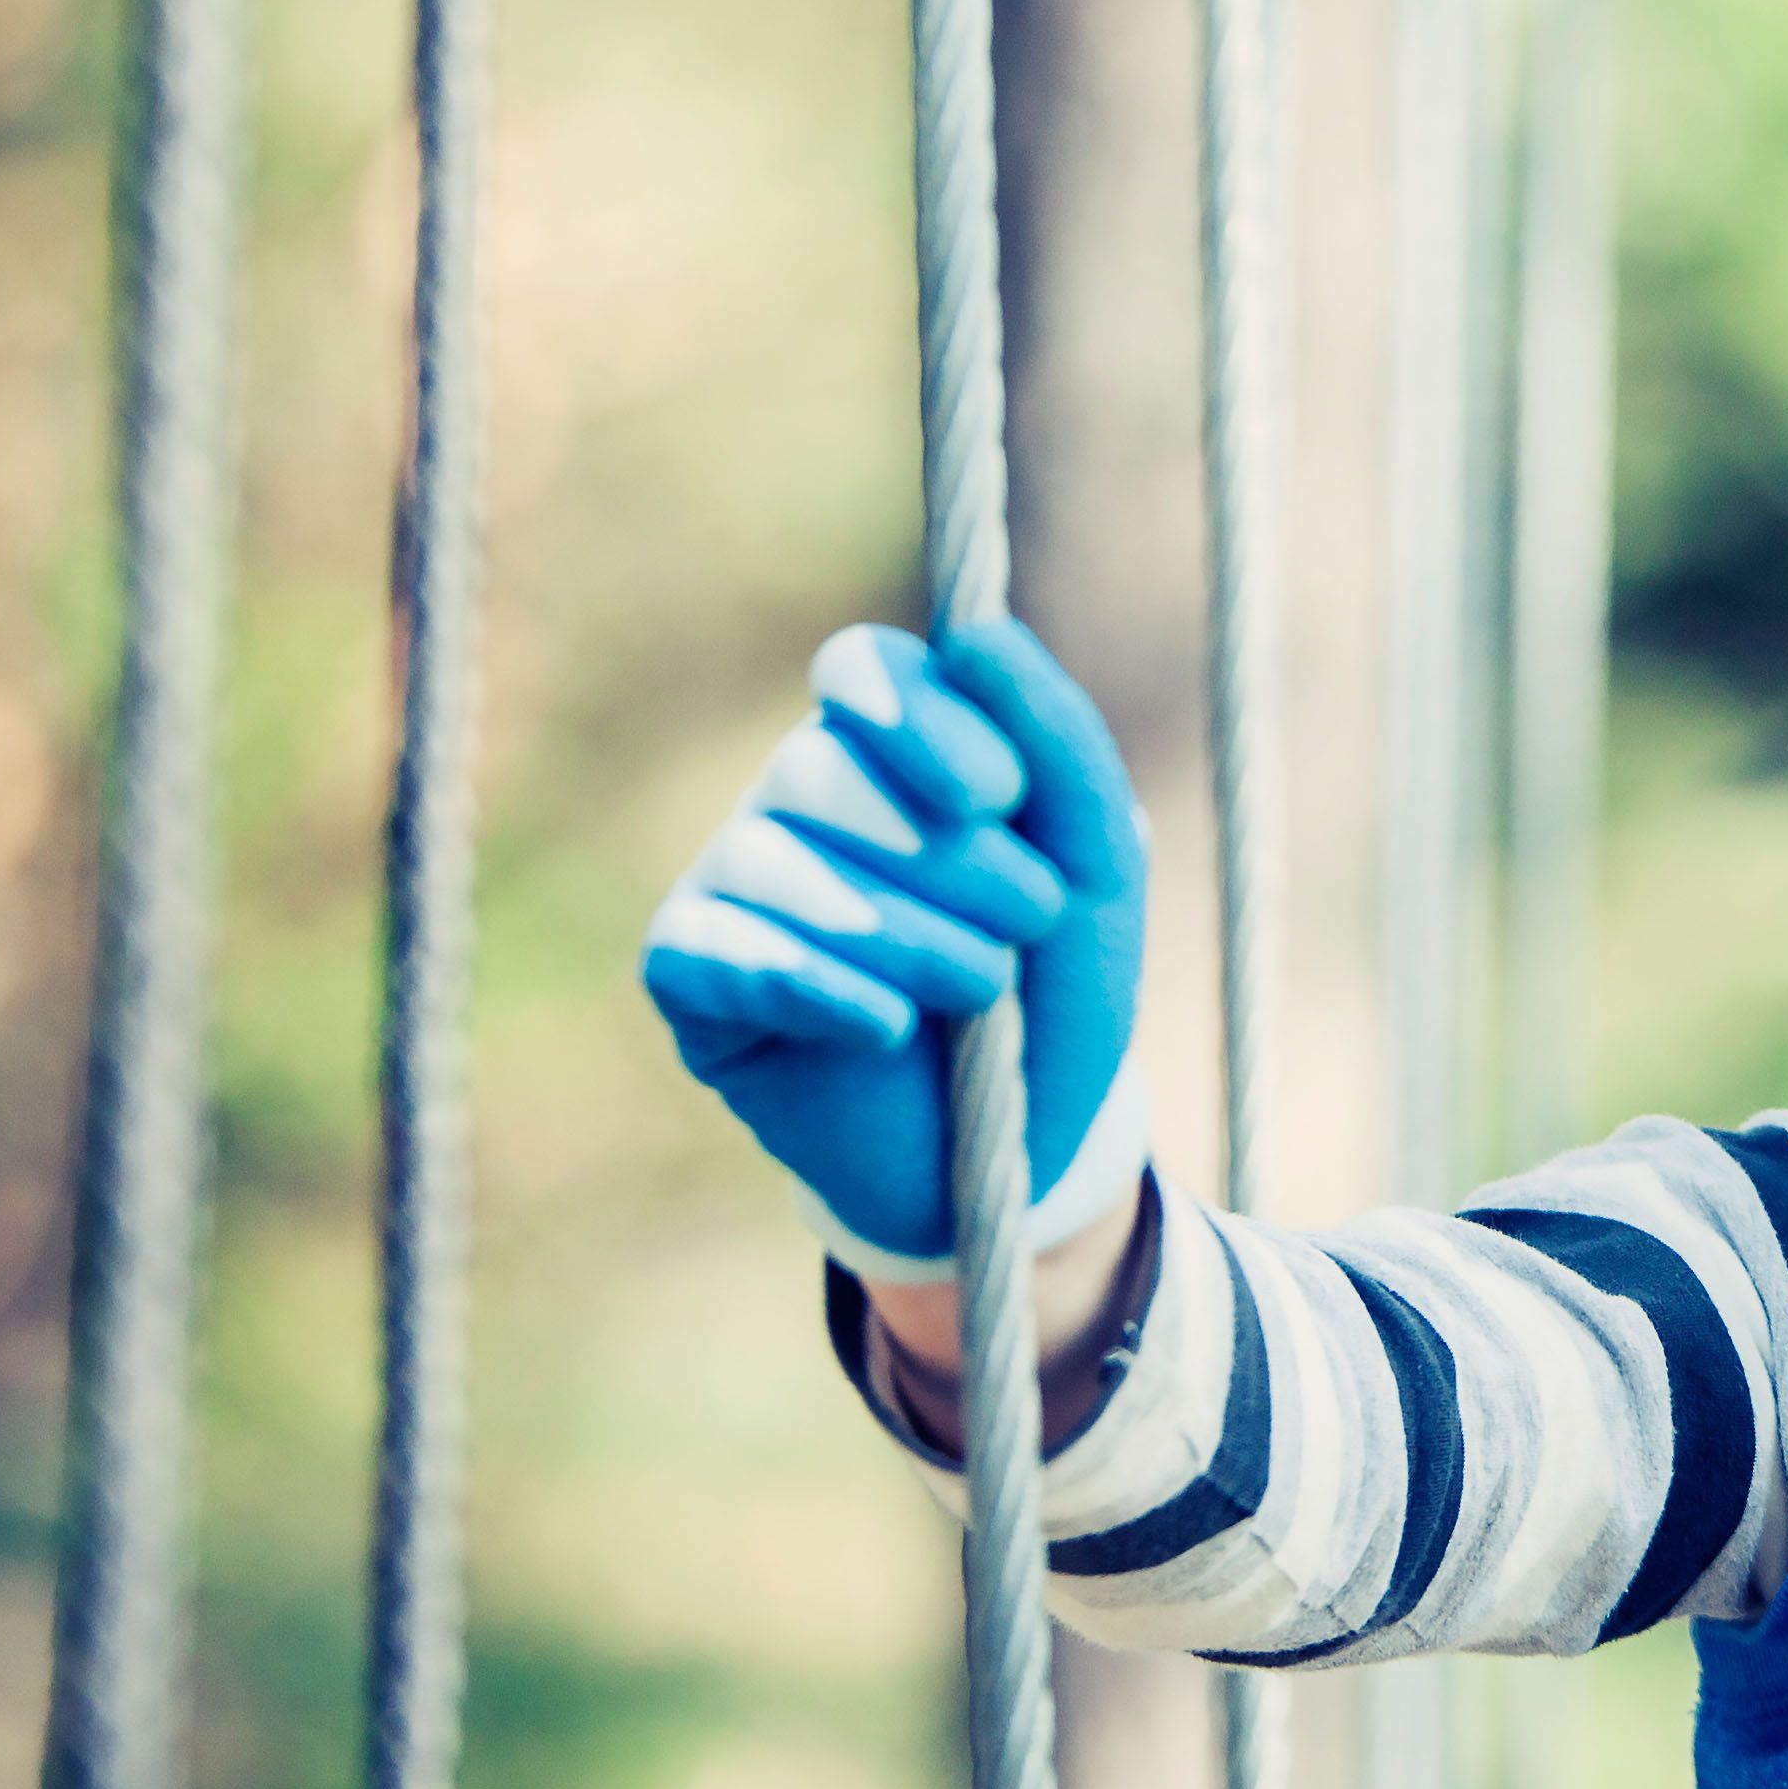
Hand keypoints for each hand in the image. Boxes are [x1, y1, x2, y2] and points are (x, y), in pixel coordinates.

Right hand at [642, 620, 1148, 1271]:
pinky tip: (886, 1029)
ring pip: (768, 858)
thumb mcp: (1098, 869)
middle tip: (1029, 921)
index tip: (1004, 797)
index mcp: (890, 749)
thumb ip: (1062, 745)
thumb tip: (979, 634)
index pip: (865, 667)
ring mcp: (731, 880)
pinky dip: (812, 987)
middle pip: (819, 766)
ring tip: (980, 991)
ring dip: (894, 927)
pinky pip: (714, 950)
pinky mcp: (690, 976)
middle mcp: (797, 798)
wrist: (1013, 1154)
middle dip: (943, 852)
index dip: (924, 720)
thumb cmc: (1053, 993)